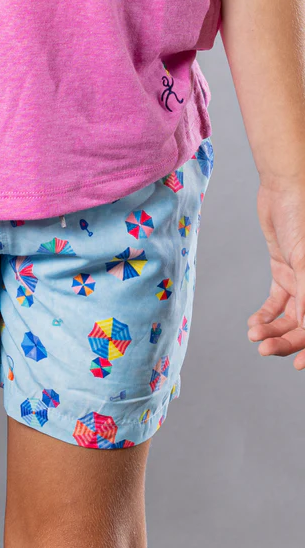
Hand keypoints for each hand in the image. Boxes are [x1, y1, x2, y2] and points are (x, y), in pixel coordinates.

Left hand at [248, 181, 304, 369]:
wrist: (286, 186)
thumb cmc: (304, 216)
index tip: (296, 366)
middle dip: (286, 340)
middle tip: (262, 348)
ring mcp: (304, 277)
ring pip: (291, 315)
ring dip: (273, 328)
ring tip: (253, 334)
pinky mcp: (286, 269)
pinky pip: (278, 299)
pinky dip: (266, 313)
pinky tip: (253, 323)